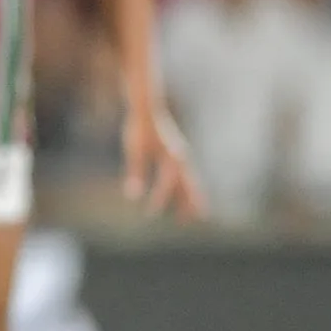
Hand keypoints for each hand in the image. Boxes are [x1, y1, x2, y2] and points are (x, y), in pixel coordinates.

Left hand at [122, 101, 204, 219]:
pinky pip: (187, 176)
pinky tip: (186, 198)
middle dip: (189, 202)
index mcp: (171, 155)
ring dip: (193, 197)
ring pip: (190, 181)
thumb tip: (133, 196)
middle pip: (188, 184)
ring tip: (198, 215)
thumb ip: (136, 172)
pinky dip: (189, 188)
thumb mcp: (135, 150)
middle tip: (189, 221)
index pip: (167, 181)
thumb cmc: (139, 130)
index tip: (151, 212)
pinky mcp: (179, 155)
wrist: (147, 109)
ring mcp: (182, 156)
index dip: (160, 197)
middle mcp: (180, 157)